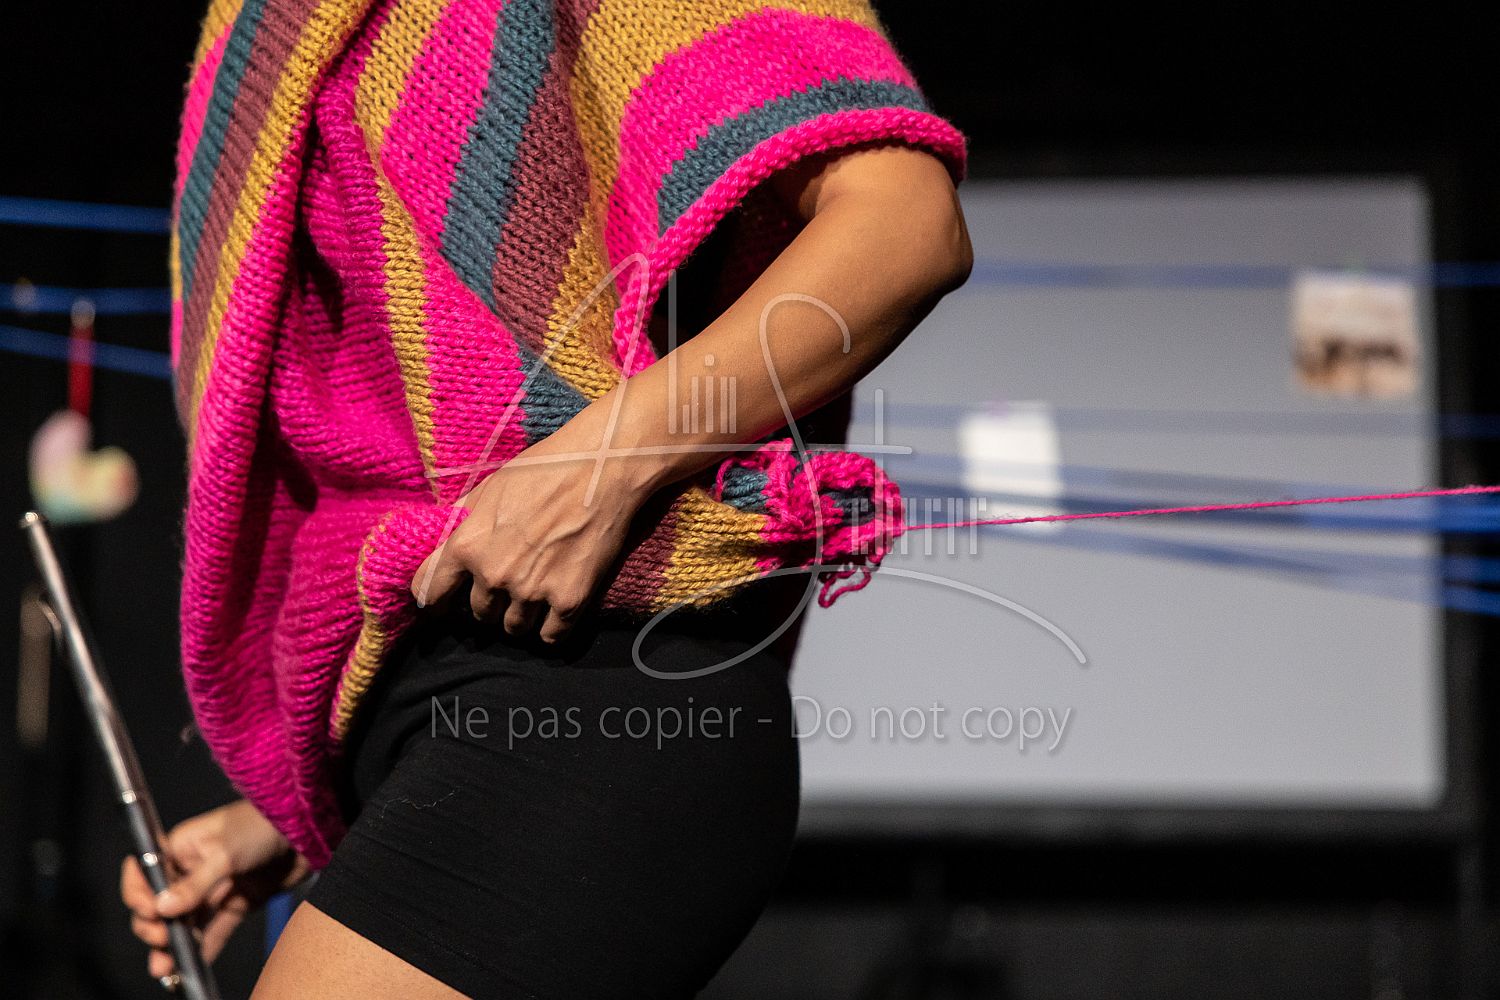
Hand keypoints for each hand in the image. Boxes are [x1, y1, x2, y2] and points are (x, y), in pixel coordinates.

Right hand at [120, 799, 307, 979]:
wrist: (308, 830)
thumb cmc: (264, 825)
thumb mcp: (226, 853)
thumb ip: (194, 884)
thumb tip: (161, 908)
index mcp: (182, 847)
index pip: (145, 872)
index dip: (139, 894)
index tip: (148, 912)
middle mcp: (193, 869)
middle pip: (161, 903)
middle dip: (154, 925)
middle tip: (162, 940)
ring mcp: (215, 888)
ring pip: (185, 922)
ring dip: (173, 944)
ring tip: (167, 968)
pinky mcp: (236, 903)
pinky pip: (214, 930)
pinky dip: (202, 947)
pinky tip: (194, 965)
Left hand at [412, 436, 651, 642]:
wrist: (602, 469)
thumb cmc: (544, 469)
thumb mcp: (489, 486)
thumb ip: (461, 520)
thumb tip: (438, 542)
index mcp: (466, 545)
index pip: (429, 594)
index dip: (435, 600)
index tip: (444, 604)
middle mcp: (493, 574)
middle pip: (479, 614)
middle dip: (489, 603)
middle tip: (508, 585)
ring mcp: (531, 590)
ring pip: (513, 628)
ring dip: (520, 616)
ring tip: (534, 595)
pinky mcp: (569, 600)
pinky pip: (550, 636)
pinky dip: (551, 628)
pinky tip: (556, 610)